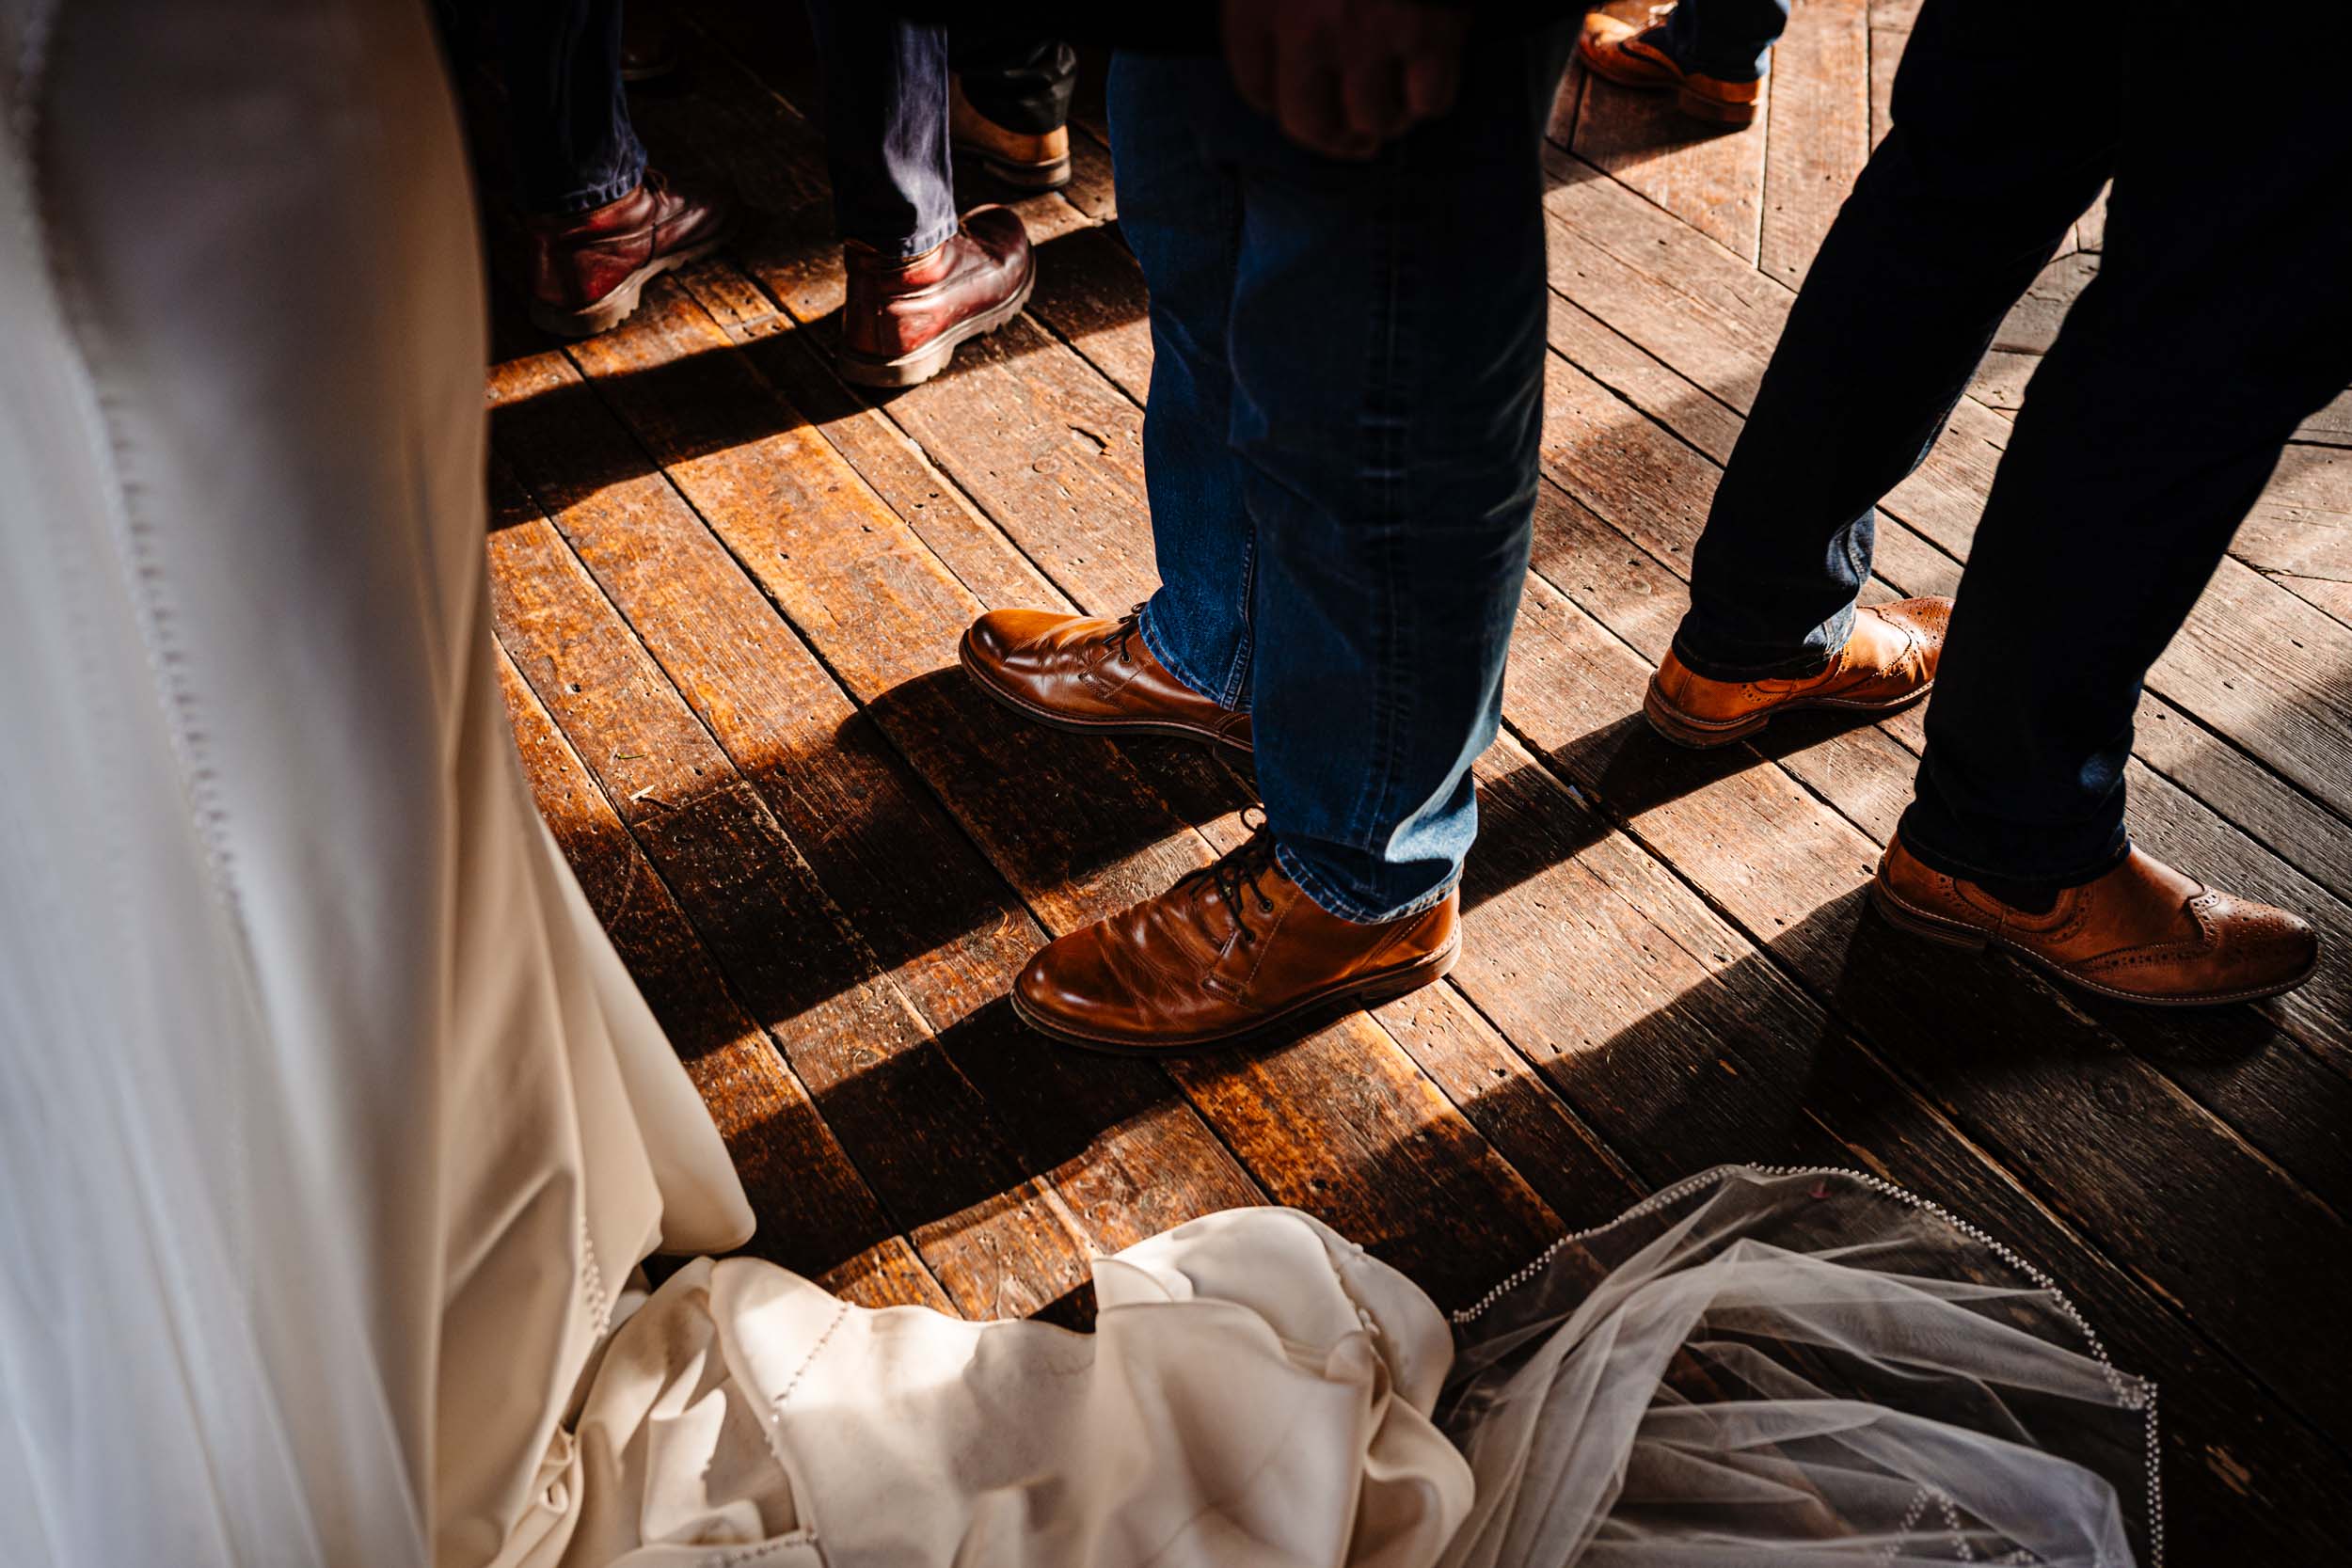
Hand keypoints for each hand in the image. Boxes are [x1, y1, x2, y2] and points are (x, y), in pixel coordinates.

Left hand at [1221, 0, 1468, 159]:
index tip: (1306, 104)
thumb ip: (1265, 11)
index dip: (1282, 107)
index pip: (1257, 92)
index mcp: (1259, 3)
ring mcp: (1368, 32)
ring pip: (1374, 122)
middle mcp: (1306, 25)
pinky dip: (1431, 97)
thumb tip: (1275, 78)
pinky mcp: (1429, 31)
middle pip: (1310, 124)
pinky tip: (1428, 73)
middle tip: (1354, 135)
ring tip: (1394, 98)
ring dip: (1387, 119)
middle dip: (1334, 138)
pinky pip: (1431, 102)